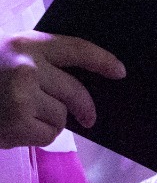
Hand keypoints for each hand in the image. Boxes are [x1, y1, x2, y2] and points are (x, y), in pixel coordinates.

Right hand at [0, 31, 124, 147]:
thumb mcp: (5, 55)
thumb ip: (38, 64)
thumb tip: (74, 88)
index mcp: (26, 45)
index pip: (77, 49)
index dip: (103, 61)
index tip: (120, 72)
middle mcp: (27, 68)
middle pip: (75, 91)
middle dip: (84, 107)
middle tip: (89, 118)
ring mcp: (22, 97)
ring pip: (60, 117)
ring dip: (49, 123)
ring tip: (21, 118)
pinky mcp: (16, 124)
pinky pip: (46, 135)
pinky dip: (35, 137)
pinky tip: (14, 130)